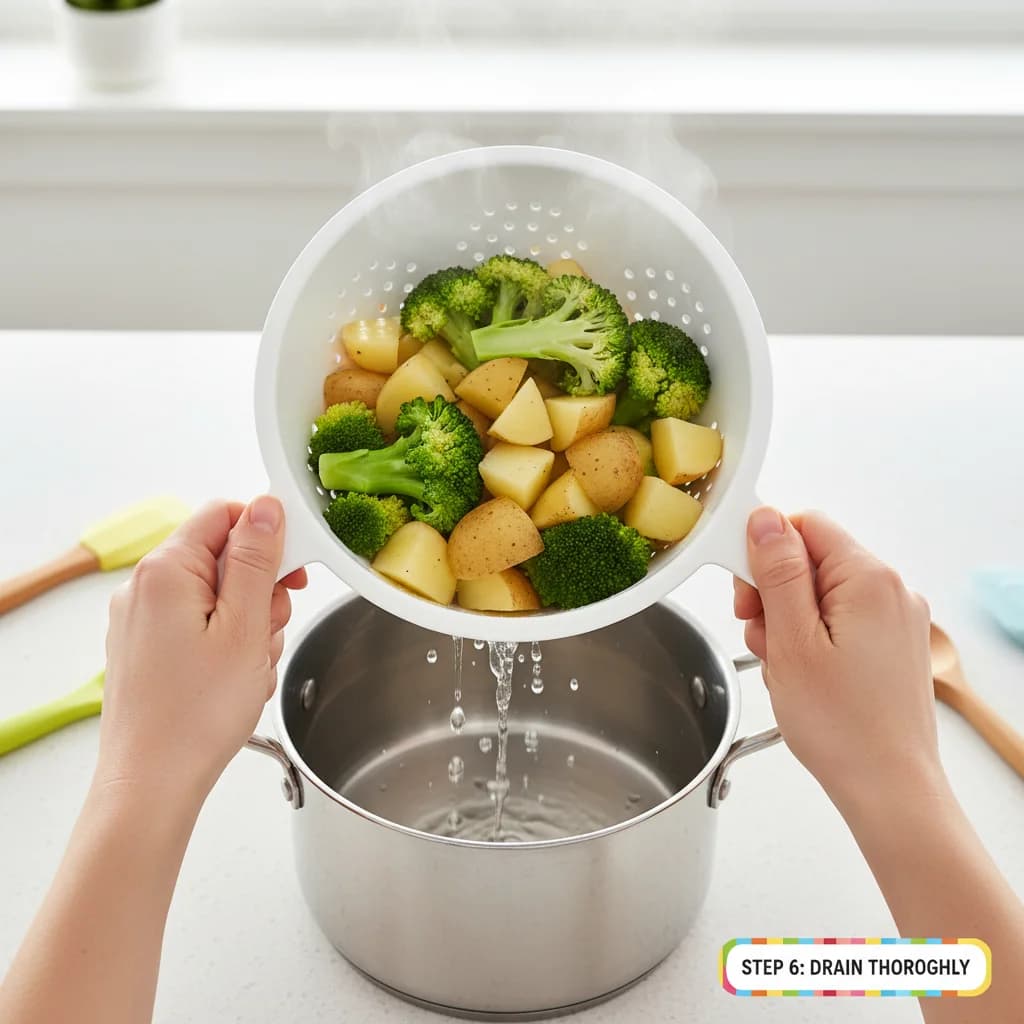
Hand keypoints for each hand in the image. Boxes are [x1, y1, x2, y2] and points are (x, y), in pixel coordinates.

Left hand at [97, 498, 306, 806]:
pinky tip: (233, 678)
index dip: (266, 534)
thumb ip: (256, 559)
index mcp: (165, 571)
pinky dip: (227, 644)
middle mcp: (144, 588)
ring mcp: (142, 620)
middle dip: (260, 590)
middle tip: (267, 631)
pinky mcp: (147, 647)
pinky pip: (201, 625)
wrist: (152, 784)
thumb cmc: (195, 715)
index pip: (224, 514)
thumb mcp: (244, 626)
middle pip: (223, 557)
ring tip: (249, 666)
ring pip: (217, 595)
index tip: (293, 566)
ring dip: (248, 624)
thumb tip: (265, 507)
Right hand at [733, 508, 940, 816]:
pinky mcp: (894, 644)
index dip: (765, 551)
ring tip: (784, 664)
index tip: (744, 589)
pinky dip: (812, 636)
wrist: (889, 788)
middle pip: (813, 559)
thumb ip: (778, 572)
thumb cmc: (843, 726)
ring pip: (822, 592)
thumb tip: (765, 519)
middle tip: (760, 635)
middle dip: (774, 591)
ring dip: (789, 619)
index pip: (804, 525)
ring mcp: (897, 618)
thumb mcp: (791, 640)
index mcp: (869, 579)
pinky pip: (841, 618)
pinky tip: (803, 672)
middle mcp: (892, 590)